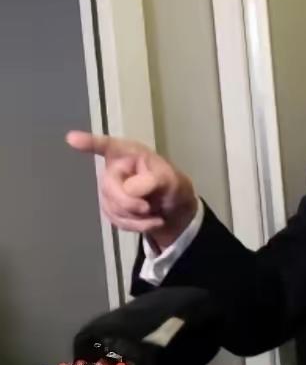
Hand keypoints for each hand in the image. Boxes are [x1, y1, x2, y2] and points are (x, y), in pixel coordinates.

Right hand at [66, 131, 197, 251]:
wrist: (175, 212)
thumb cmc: (173, 188)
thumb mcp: (173, 182)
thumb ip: (154, 181)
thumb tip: (129, 188)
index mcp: (131, 155)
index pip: (108, 146)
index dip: (90, 143)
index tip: (72, 139)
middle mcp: (116, 169)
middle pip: (109, 186)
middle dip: (128, 202)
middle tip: (148, 208)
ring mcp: (110, 189)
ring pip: (112, 206)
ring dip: (137, 216)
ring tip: (155, 213)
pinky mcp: (110, 207)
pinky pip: (115, 220)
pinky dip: (135, 226)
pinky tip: (149, 221)